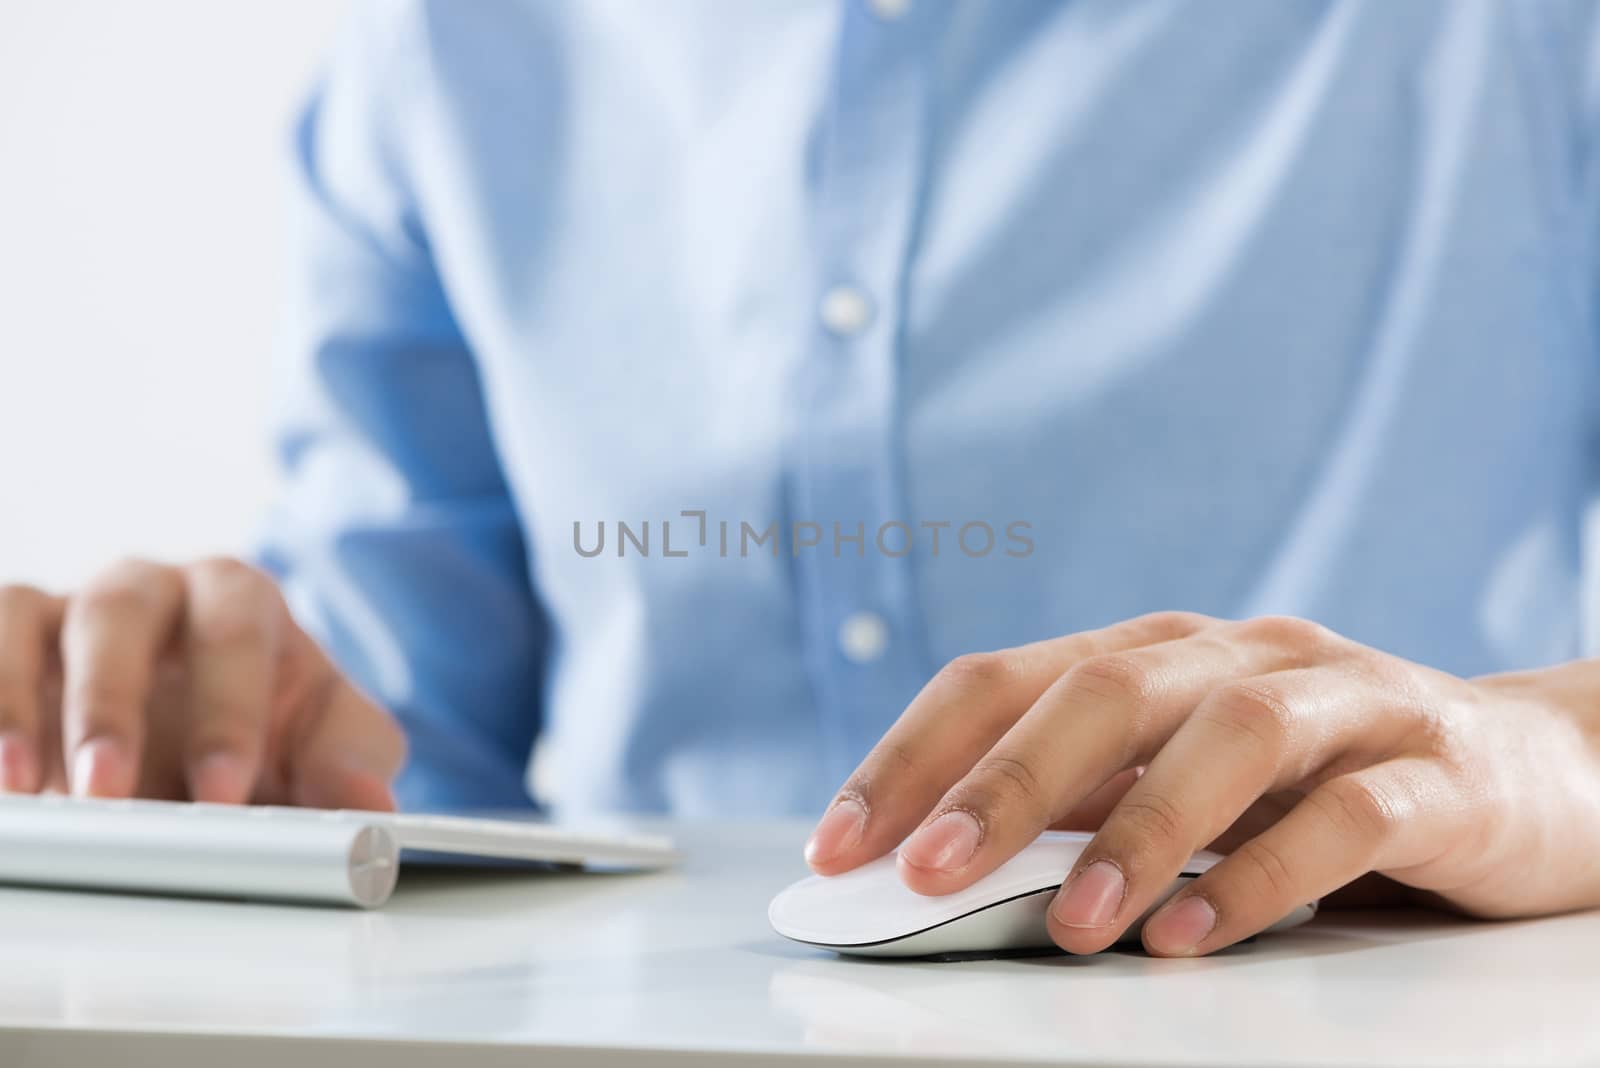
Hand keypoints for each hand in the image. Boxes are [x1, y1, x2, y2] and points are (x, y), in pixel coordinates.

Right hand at [0, 558, 405, 807]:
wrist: (215, 740)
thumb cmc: (273, 729)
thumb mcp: (326, 745)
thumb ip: (350, 764)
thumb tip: (371, 805)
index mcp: (239, 598)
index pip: (233, 628)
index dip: (226, 709)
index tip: (222, 792)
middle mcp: (152, 589)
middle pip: (122, 611)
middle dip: (112, 703)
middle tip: (111, 794)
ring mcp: (71, 611)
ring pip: (32, 619)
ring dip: (21, 705)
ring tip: (26, 792)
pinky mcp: (14, 639)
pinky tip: (1, 778)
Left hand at [805, 612, 1599, 955]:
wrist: (1517, 768)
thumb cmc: (1310, 781)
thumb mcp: (1177, 783)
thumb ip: (1079, 806)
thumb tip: (935, 862)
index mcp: (1156, 653)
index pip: (1005, 679)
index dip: (911, 756)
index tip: (837, 845)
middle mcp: (1241, 656)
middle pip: (1108, 692)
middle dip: (1005, 784)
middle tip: (926, 874)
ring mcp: (1342, 701)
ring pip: (1232, 736)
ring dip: (1142, 830)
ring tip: (1072, 925)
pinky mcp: (1435, 768)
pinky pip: (1349, 813)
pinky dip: (1264, 874)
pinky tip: (1196, 938)